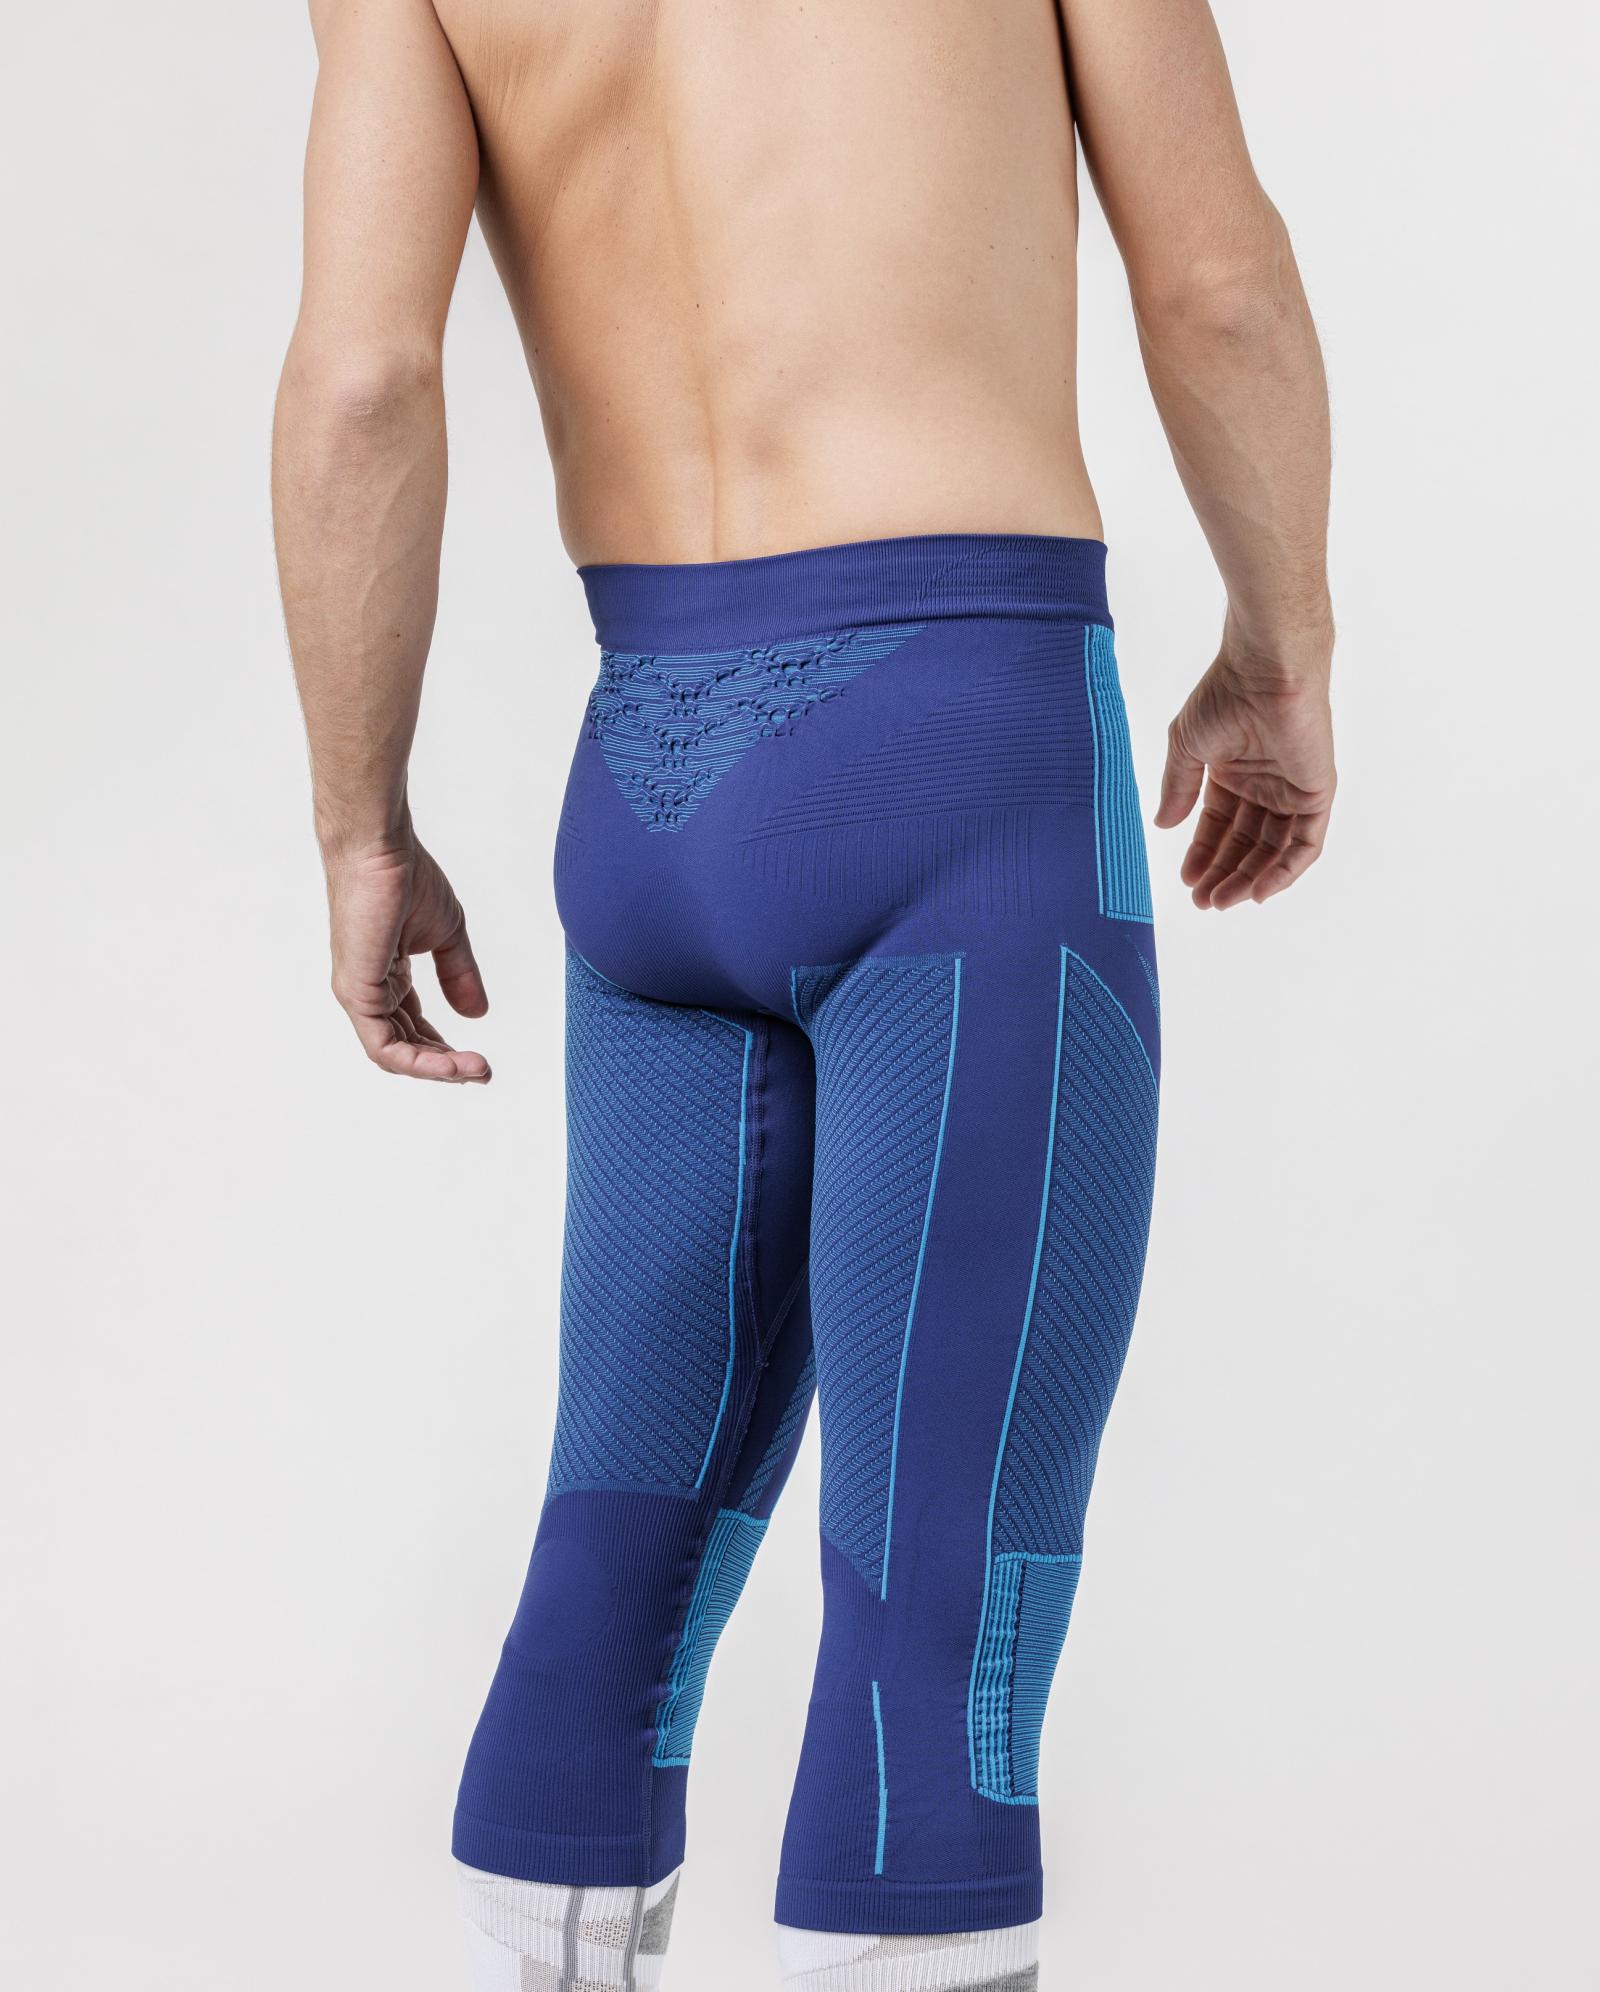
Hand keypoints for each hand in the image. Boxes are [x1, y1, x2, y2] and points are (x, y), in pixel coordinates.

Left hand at [325, 838, 490, 1081]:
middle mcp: (369, 990)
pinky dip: (419, 1062)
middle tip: (483, 1072)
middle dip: (445, 1065)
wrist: (382, 852)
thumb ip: (459, 975)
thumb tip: (477, 1014)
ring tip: (475, 1071)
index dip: (445, 1048)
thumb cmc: (407, 879)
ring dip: (437, 1070)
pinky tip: (450, 1064)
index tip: (480, 1060)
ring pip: (395, 1054)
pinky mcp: (356, 993)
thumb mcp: (448, 936)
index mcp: (387, 977)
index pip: (412, 1027)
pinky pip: (385, 1046)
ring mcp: (359, 993)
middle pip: (405, 1046)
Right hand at [1155, 624, 1335, 908]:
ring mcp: (1292, 789)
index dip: (1203, 854)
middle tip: (1203, 902)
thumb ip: (1178, 788)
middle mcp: (1265, 783)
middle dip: (1224, 873)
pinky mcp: (1316, 792)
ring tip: (1224, 901)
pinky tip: (1260, 891)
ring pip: (1274, 849)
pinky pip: (1306, 843)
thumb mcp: (1186, 747)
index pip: (1219, 824)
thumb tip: (1163, 825)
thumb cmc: (1224, 695)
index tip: (1187, 881)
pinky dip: (1285, 870)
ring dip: (1250, 878)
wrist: (1265, 672)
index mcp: (1234, 771)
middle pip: (1245, 842)